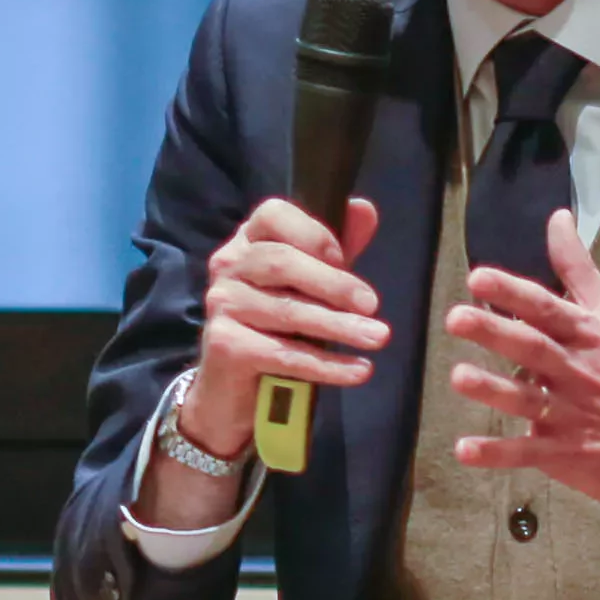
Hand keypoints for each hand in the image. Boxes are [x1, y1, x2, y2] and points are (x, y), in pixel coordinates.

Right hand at [180, 196, 386, 448]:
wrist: (237, 390)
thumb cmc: (277, 327)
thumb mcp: (310, 285)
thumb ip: (336, 249)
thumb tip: (364, 210)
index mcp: (249, 241)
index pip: (273, 214)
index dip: (311, 233)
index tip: (344, 258)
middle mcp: (228, 266)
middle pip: (282, 263)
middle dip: (334, 284)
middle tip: (373, 305)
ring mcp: (222, 305)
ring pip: (287, 312)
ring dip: (338, 327)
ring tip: (378, 338)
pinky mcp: (224, 344)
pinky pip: (283, 353)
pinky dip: (325, 364)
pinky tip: (358, 371)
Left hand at [445, 208, 599, 515]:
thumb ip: (579, 271)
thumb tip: (557, 218)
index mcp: (588, 337)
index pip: (547, 308)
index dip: (513, 292)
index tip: (478, 278)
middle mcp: (579, 372)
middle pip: (534, 349)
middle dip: (496, 332)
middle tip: (456, 318)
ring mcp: (572, 415)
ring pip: (528, 401)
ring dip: (493, 390)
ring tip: (458, 377)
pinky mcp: (566, 454)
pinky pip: (528, 453)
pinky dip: (497, 453)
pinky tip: (465, 450)